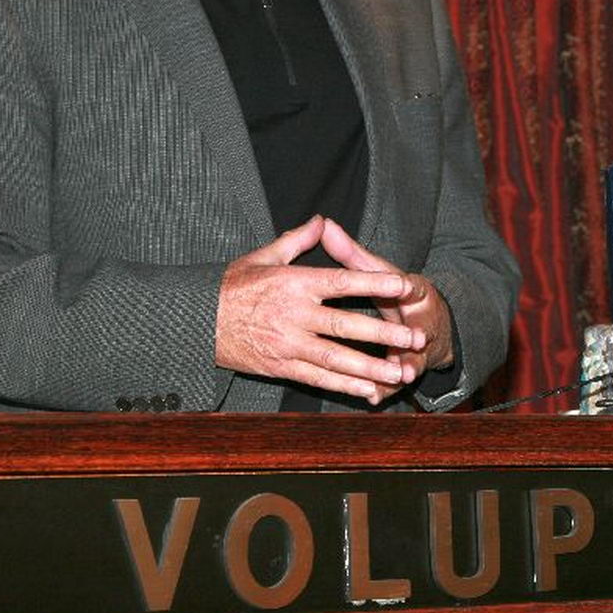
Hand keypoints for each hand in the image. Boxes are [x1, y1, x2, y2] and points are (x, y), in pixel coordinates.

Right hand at [215, 216, 427, 402]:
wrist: (195, 321)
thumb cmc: (231, 286)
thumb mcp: (263, 257)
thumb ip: (297, 240)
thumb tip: (322, 221)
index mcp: (294, 283)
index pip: (343, 281)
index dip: (376, 283)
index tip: (404, 285)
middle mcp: (294, 315)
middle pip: (347, 325)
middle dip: (386, 332)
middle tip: (417, 337)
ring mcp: (288, 344)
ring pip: (336, 358)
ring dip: (371, 367)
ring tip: (401, 371)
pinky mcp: (281, 366)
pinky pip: (317, 378)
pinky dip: (344, 386)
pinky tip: (370, 391)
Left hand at [319, 218, 454, 379]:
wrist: (432, 326)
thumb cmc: (399, 295)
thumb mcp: (382, 273)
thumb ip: (353, 254)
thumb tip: (324, 225)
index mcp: (415, 293)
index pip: (414, 286)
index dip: (409, 287)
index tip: (405, 286)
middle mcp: (420, 321)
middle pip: (418, 328)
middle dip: (413, 336)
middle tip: (414, 341)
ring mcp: (417, 349)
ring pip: (411, 360)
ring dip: (405, 369)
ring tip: (400, 377)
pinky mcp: (408, 369)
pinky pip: (395, 384)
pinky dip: (385, 390)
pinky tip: (373, 397)